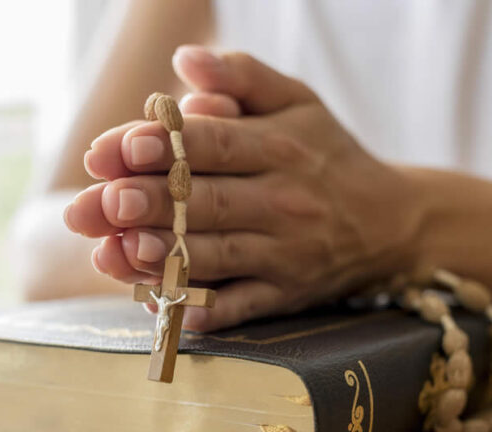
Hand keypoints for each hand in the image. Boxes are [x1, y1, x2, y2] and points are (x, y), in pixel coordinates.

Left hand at [64, 46, 423, 330]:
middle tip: (101, 203)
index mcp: (279, 146)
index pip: (213, 143)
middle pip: (207, 201)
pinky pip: (241, 307)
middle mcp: (283, 201)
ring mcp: (284, 253)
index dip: (163, 146)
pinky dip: (205, 312)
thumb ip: (242, 75)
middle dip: (151, 202)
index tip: (115, 148)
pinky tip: (165, 310)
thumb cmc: (328, 154)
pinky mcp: (284, 294)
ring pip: (218, 256)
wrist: (390, 221)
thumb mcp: (298, 101)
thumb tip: (183, 59)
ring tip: (118, 250)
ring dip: (166, 256)